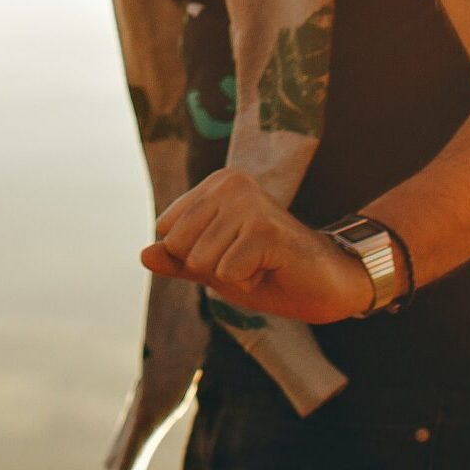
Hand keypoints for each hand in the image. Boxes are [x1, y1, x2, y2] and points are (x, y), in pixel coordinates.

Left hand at [141, 168, 372, 323]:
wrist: (327, 284)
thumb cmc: (268, 272)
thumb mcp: (215, 267)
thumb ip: (178, 260)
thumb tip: (143, 254)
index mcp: (214, 185)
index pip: (168, 232)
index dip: (194, 257)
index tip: (230, 252)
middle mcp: (229, 184)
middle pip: (180, 246)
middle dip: (210, 268)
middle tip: (247, 261)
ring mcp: (248, 204)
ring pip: (202, 261)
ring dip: (230, 277)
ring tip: (260, 264)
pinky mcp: (264, 229)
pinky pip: (227, 274)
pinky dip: (247, 284)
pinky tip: (271, 270)